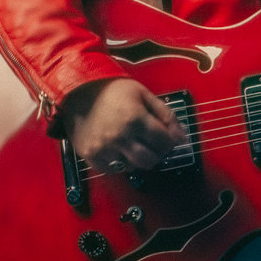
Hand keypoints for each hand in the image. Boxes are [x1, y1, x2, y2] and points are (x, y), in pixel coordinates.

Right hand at [63, 78, 185, 171]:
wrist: (79, 91)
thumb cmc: (112, 91)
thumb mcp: (144, 95)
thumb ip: (166, 115)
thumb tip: (181, 136)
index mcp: (135, 119)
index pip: (165, 142)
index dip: (170, 141)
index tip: (167, 138)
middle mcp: (119, 136)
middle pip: (151, 160)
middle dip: (157, 153)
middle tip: (154, 144)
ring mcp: (104, 149)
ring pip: (133, 167)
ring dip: (139, 158)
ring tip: (135, 143)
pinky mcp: (91, 156)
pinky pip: (113, 170)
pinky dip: (120, 163)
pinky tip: (120, 149)